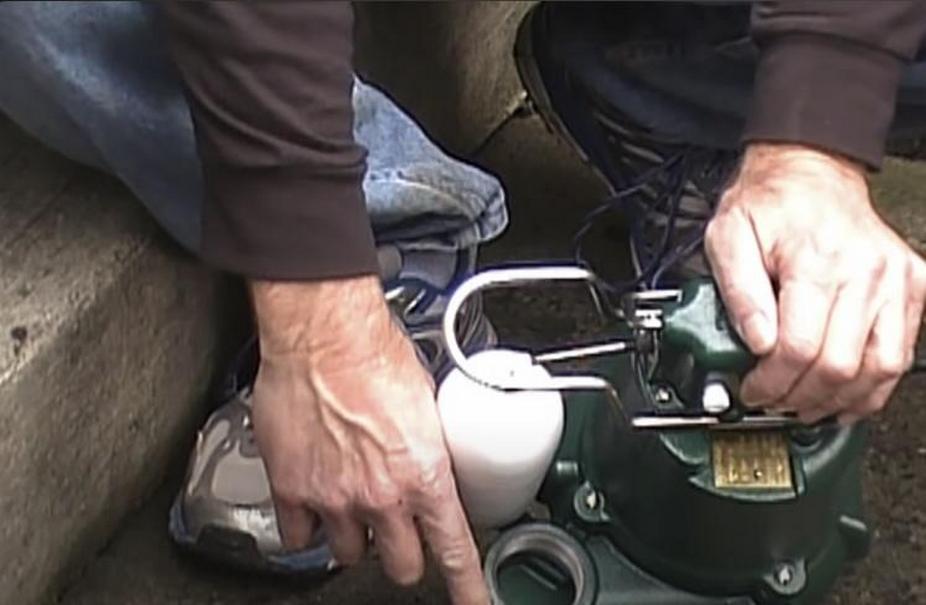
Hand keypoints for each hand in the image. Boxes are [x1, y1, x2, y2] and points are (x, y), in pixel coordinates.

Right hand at [249, 275, 487, 603]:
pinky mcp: (293, 490)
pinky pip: (299, 538)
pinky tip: (317, 507)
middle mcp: (381, 497)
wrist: (323, 336)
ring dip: (356, 538)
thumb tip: (434, 456)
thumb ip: (430, 445)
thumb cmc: (374, 355)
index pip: (454, 552)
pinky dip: (309, 529)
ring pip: (348, 555)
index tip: (475, 603)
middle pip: (400, 566)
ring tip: (354, 507)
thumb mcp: (428, 404)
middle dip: (404, 556)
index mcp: (424, 475)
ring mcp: (334, 499)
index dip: (468, 588)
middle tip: (400, 534)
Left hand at [705, 143, 925, 423]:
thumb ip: (738, 291)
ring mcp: (896, 282)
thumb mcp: (728, 237)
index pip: (799, 347)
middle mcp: (866, 272)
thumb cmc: (769, 203)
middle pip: (838, 365)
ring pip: (879, 369)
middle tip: (773, 401)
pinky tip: (845, 396)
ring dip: (839, 400)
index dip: (772, 382)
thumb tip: (756, 341)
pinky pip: (901, 354)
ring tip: (805, 406)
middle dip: (799, 397)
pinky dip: (874, 386)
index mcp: (817, 260)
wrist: (811, 170)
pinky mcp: (913, 287)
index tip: (752, 389)